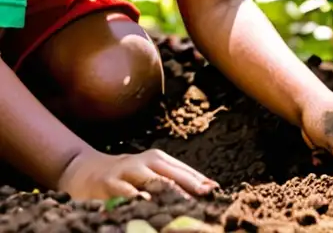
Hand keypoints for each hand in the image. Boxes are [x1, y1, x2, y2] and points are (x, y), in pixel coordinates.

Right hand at [57, 147, 216, 200]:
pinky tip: (146, 204)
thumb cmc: (127, 174)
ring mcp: (127, 172)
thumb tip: (209, 188)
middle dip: (190, 185)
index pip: (184, 170)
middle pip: (172, 174)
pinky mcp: (110, 184)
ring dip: (168, 192)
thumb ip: (175, 179)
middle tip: (206, 196)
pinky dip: (137, 198)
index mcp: (158, 159)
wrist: (85, 169)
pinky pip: (126, 193)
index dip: (200, 181)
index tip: (215, 191)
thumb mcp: (150, 172)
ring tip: (184, 202)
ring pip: (152, 182)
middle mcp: (144, 163)